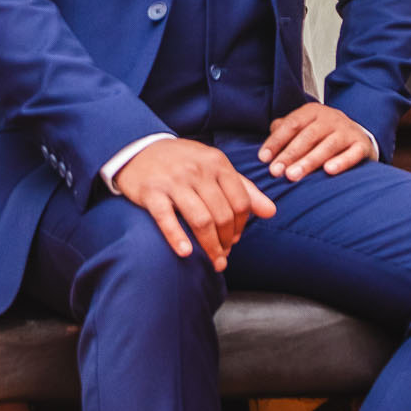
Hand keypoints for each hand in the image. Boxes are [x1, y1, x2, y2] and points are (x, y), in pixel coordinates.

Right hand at [113, 140, 275, 271]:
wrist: (139, 148)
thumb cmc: (183, 162)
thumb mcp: (215, 166)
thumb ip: (244, 188)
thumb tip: (271, 212)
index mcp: (217, 163)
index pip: (240, 201)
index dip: (241, 226)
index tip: (235, 239)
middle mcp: (197, 170)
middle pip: (222, 214)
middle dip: (227, 240)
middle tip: (224, 256)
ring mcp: (174, 181)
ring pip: (200, 219)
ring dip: (210, 246)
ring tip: (214, 262)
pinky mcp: (151, 192)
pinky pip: (166, 218)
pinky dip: (177, 237)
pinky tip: (186, 253)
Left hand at [259, 103, 374, 180]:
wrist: (359, 136)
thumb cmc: (323, 135)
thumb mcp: (304, 127)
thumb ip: (284, 132)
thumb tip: (266, 147)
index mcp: (313, 111)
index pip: (292, 125)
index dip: (276, 141)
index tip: (263, 158)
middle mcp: (331, 118)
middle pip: (308, 136)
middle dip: (290, 154)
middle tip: (276, 172)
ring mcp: (347, 131)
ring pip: (327, 146)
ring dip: (309, 161)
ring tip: (293, 175)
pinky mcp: (362, 145)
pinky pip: (352, 154)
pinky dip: (341, 162)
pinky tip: (328, 171)